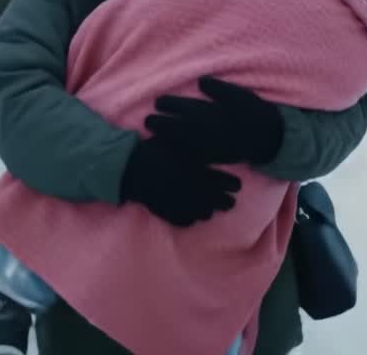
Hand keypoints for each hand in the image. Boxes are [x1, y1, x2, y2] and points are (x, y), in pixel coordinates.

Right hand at [119, 137, 240, 227]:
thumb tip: (218, 151)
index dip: (232, 184)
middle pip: (217, 200)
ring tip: (213, 209)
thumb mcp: (178, 144)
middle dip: (226, 201)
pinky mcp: (167, 213)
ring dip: (210, 211)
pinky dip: (191, 218)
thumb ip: (198, 149)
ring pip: (204, 214)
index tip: (237, 186)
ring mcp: (180, 203)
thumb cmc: (154, 150)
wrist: (129, 167)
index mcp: (196, 171)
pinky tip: (193, 215)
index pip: (222, 181)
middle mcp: (191, 189)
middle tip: (230, 201)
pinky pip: (186, 221)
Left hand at [147, 76, 284, 165]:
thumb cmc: (251, 111)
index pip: (172, 104)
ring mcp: (200, 144)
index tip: (159, 102)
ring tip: (154, 137)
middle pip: (166, 125)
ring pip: (172, 142)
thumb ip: (215, 87)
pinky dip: (176, 153)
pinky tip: (172, 153)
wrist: (265, 138)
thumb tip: (200, 80)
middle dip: (156, 123)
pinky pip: (185, 156)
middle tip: (148, 121)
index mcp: (201, 109)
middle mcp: (197, 128)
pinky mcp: (207, 157)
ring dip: (162, 138)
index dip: (164, 103)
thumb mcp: (234, 93)